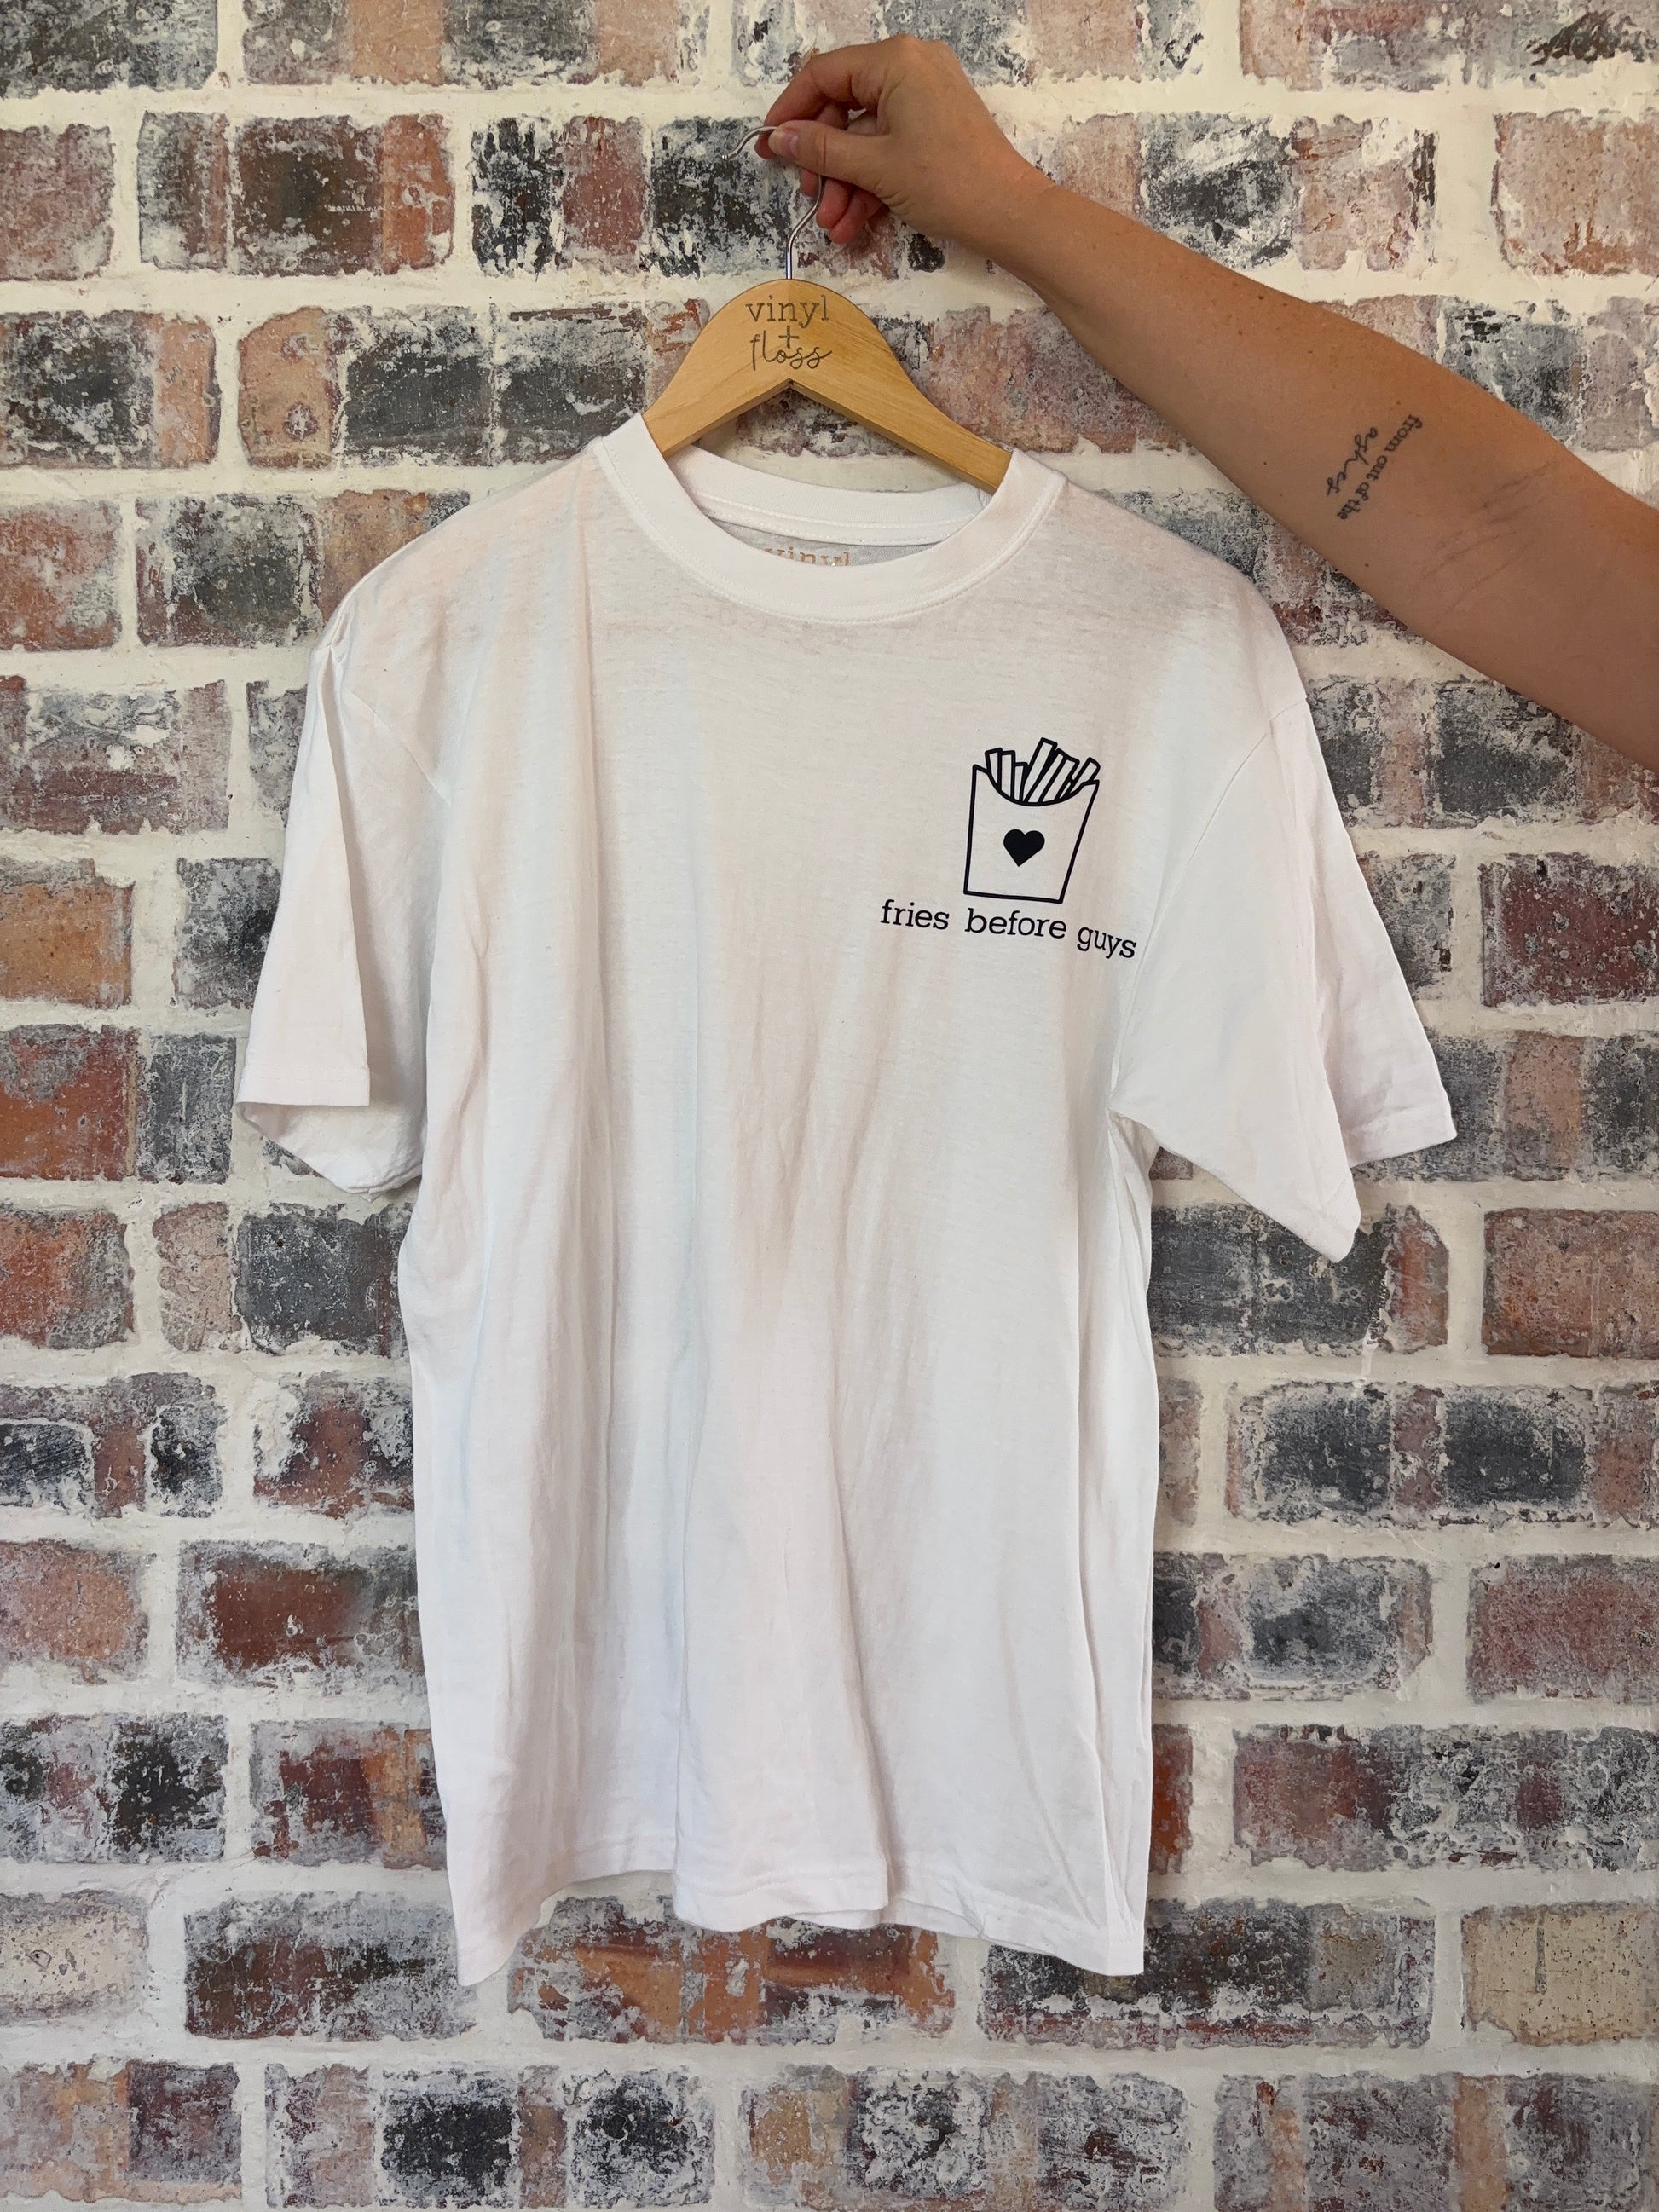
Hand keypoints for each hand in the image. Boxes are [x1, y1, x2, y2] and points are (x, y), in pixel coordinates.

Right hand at [757, 36, 1054, 260]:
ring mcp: (924, 97)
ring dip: (844, 183)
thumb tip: (779, 139)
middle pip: (844, 108)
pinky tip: (852, 223)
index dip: (791, 111)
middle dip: (823, 161)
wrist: (1009, 214)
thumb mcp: (875, 167)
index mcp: (895, 60)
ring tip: (832, 224)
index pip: (825, 74)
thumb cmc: (948, 181)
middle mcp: (910, 67)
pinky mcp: (934, 127)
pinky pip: (888, 147)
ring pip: (865, 136)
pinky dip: (869, 183)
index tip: (769, 145)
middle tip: (807, 196)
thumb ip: (821, 150)